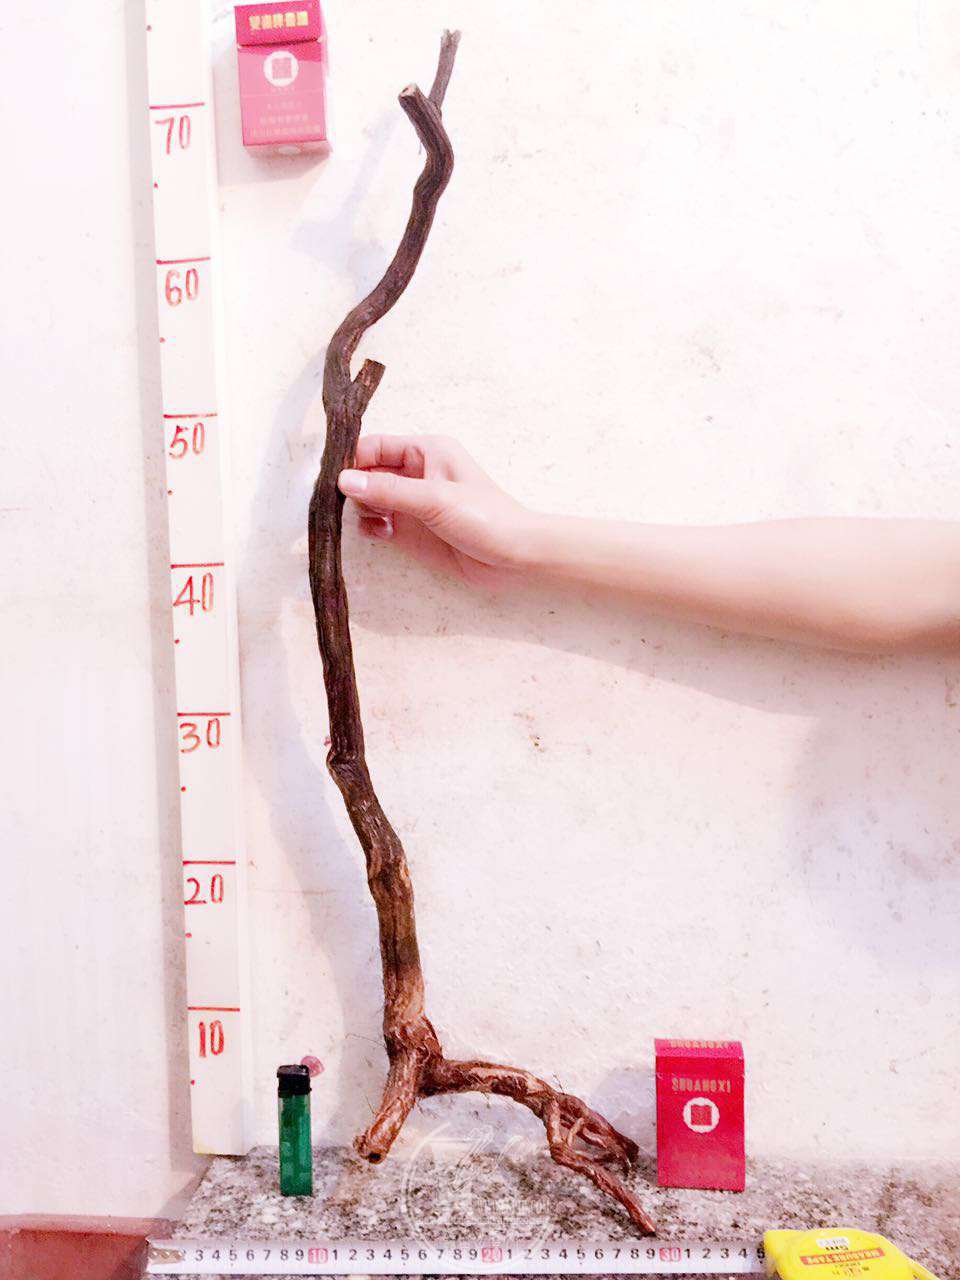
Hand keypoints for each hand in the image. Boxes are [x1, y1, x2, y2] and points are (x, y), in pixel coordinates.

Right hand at [337, 435, 534, 587]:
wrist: (515, 558)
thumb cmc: (486, 518)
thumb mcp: (435, 499)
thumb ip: (389, 490)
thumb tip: (343, 480)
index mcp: (426, 450)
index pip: (375, 446)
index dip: (353, 459)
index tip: (334, 479)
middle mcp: (416, 472)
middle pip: (367, 471)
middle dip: (353, 487)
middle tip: (352, 503)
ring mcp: (412, 502)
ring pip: (369, 498)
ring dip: (363, 509)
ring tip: (377, 520)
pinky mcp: (410, 530)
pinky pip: (377, 522)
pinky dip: (372, 527)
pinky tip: (383, 534)